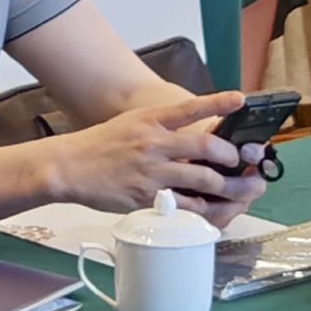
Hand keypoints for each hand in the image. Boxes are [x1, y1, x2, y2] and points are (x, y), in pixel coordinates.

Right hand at [60, 100, 266, 216]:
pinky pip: (185, 207)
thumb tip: (195, 137)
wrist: (69, 166)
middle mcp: (154, 144)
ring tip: (242, 191)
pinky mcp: (146, 198)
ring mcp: (151, 173)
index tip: (240, 100)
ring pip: (203, 180)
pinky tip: (215, 210)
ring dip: (229, 188)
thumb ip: (163, 128)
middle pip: (205, 147)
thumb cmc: (101, 146)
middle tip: (242, 163)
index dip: (218, 103)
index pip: (190, 108)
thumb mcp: (133, 123)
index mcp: (151, 121)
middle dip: (232, 157)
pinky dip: (205, 210)